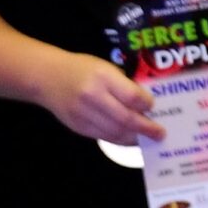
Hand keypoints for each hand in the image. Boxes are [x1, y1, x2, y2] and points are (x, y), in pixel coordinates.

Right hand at [42, 51, 164, 145]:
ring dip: (134, 137)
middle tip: (160, 133)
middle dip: (146, 128)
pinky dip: (119, 139)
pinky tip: (129, 138)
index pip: (131, 96)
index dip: (147, 105)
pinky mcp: (78, 127)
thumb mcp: (105, 67)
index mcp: (103, 77)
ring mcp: (84, 114)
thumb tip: (145, 104)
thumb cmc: (81, 68)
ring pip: (115, 132)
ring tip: (147, 138)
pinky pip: (103, 137)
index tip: (154, 107)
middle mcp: (93, 97)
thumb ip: (123, 84)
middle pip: (125, 118)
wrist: (47, 77)